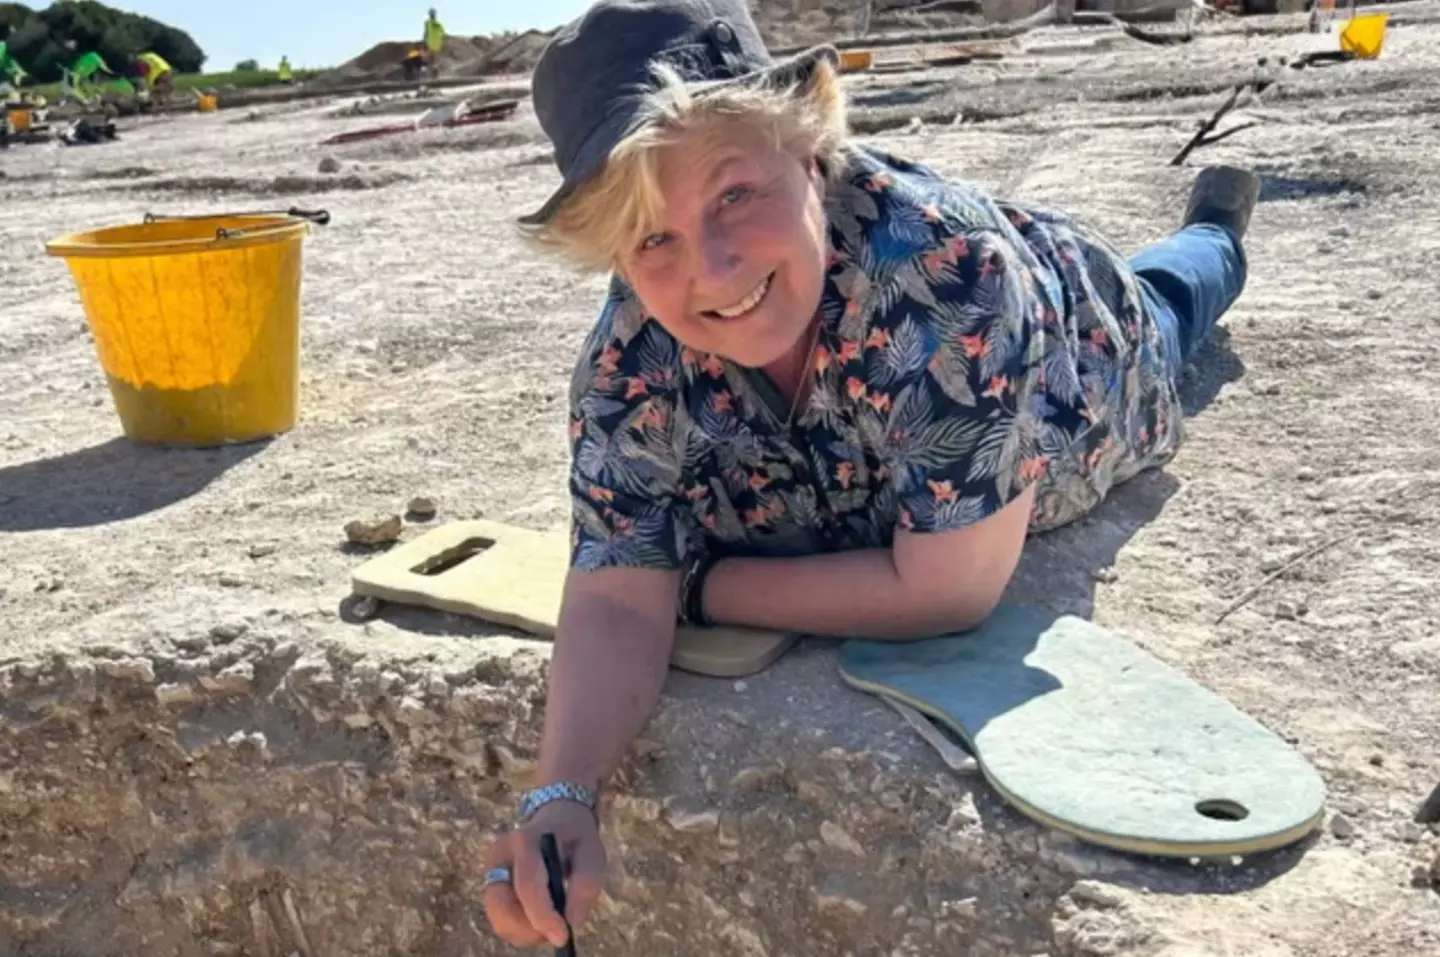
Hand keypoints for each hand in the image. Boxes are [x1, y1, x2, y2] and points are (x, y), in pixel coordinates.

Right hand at [482, 800, 606, 947]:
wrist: (556, 821)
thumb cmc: (576, 839)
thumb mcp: (592, 853)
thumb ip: (586, 883)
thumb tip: (572, 920)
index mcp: (525, 839)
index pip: (528, 884)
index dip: (543, 915)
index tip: (562, 937)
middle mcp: (500, 854)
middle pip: (501, 903)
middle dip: (529, 928)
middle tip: (557, 934)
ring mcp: (491, 869)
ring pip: (497, 915)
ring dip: (524, 932)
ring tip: (551, 923)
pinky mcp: (490, 883)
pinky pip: (498, 918)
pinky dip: (519, 929)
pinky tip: (539, 920)